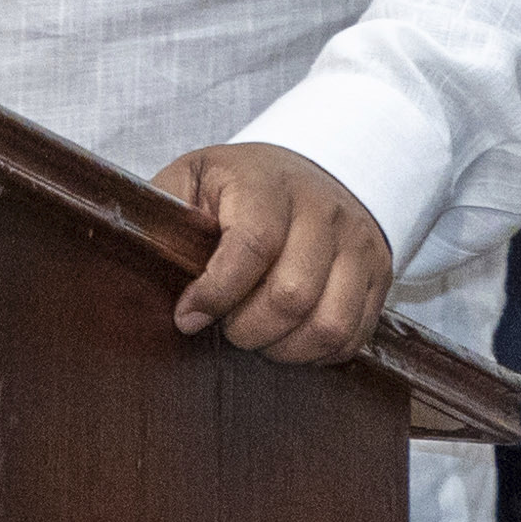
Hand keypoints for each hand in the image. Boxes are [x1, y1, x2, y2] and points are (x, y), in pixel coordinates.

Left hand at [151, 141, 396, 362]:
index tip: (187, 316)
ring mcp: (358, 243)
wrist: (309, 169)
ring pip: (328, 323)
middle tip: (226, 327)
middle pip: (292, 294)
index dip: (216, 293)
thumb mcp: (194, 179)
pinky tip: (288, 338)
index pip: (252, 245)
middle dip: (246, 329)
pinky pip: (353, 334)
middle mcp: (323, 209)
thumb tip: (140, 259)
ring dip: (283, 348)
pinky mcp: (380, 274)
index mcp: (268, 183)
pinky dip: (316, 353)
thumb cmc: (239, 186)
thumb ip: (165, 215)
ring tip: (257, 336)